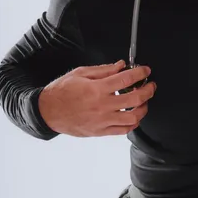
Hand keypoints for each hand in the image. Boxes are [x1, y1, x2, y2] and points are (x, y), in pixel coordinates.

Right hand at [38, 60, 154, 136]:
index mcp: (96, 89)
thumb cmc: (61, 92)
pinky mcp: (100, 131)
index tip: (145, 71)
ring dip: (143, 108)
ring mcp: (102, 120)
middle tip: (150, 86)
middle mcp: (101, 106)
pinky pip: (123, 130)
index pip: (126, 79)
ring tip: (144, 102)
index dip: (140, 73)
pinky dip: (133, 123)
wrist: (47, 112)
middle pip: (135, 99)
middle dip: (148, 91)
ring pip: (133, 118)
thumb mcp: (80, 73)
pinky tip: (134, 116)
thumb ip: (103, 70)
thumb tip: (121, 65)